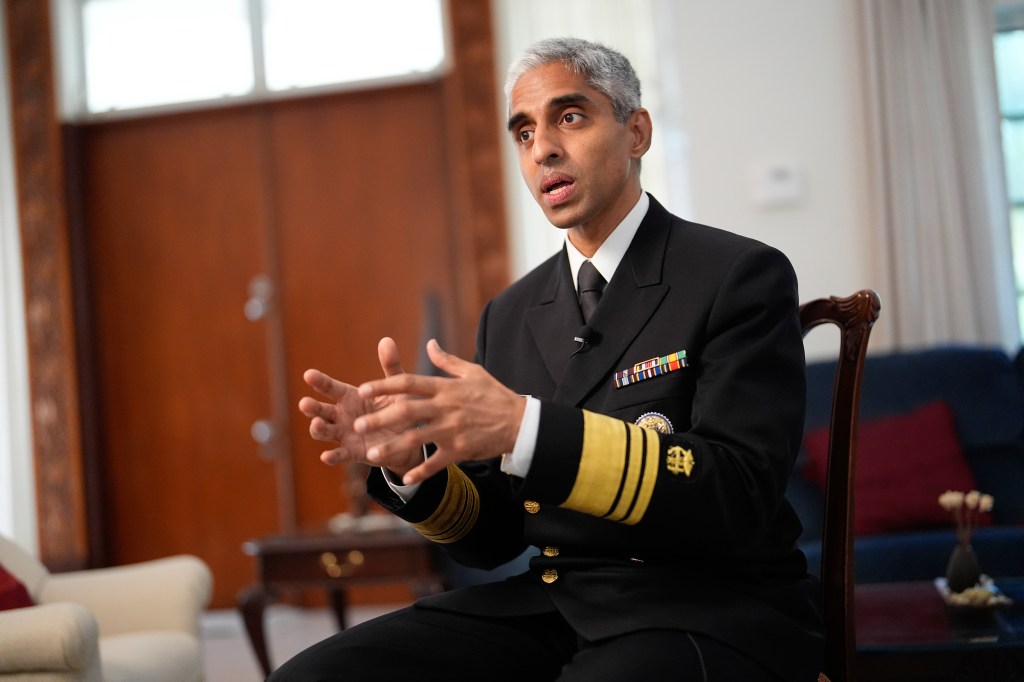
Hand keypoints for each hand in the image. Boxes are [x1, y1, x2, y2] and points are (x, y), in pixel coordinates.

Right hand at [297, 337, 423, 476]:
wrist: (410, 438)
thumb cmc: (399, 409)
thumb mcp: (397, 387)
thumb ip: (391, 367)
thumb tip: (387, 340)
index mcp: (350, 397)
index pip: (331, 388)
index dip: (320, 382)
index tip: (308, 374)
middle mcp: (342, 415)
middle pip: (321, 410)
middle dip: (312, 408)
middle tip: (305, 403)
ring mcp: (346, 434)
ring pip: (325, 432)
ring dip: (318, 429)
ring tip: (317, 425)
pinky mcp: (354, 452)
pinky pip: (340, 455)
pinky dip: (333, 456)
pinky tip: (326, 456)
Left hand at [354, 339, 525, 484]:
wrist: (520, 422)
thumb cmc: (495, 395)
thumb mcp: (473, 372)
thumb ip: (446, 361)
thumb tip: (430, 344)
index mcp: (445, 388)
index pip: (410, 383)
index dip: (385, 385)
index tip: (363, 388)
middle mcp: (446, 408)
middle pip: (407, 411)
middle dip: (380, 418)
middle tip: (358, 425)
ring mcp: (452, 430)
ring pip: (417, 439)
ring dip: (393, 448)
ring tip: (372, 456)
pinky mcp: (460, 450)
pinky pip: (436, 462)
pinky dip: (421, 472)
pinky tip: (405, 479)